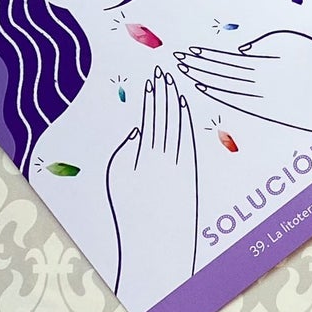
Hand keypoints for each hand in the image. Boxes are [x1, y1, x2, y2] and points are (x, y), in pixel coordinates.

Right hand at [104, 67, 198, 296]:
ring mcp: (182, 162)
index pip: (150, 118)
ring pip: (181, 125)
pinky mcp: (193, 169)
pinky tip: (186, 107)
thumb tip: (138, 129)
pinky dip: (187, 121)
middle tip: (166, 70)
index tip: (153, 77)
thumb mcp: (118, 179)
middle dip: (165, 93)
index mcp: (143, 157)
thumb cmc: (130, 210)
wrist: (156, 242)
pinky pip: (190, 139)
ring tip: (176, 83)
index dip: (152, 96)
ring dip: (178, 102)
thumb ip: (125, 151)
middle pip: (166, 117)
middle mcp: (165, 156)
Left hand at [174, 30, 311, 141]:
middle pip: (222, 75)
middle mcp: (262, 84)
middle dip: (198, 67)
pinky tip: (206, 89)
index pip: (227, 60)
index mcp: (268, 63)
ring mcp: (265, 101)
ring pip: (226, 90)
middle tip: (175, 60)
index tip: (186, 50)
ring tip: (185, 73)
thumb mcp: (296, 39)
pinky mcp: (272, 112)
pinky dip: (220, 95)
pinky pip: (239, 103)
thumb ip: (265, 41)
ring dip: (204, 81)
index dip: (205, 55)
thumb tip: (240, 52)